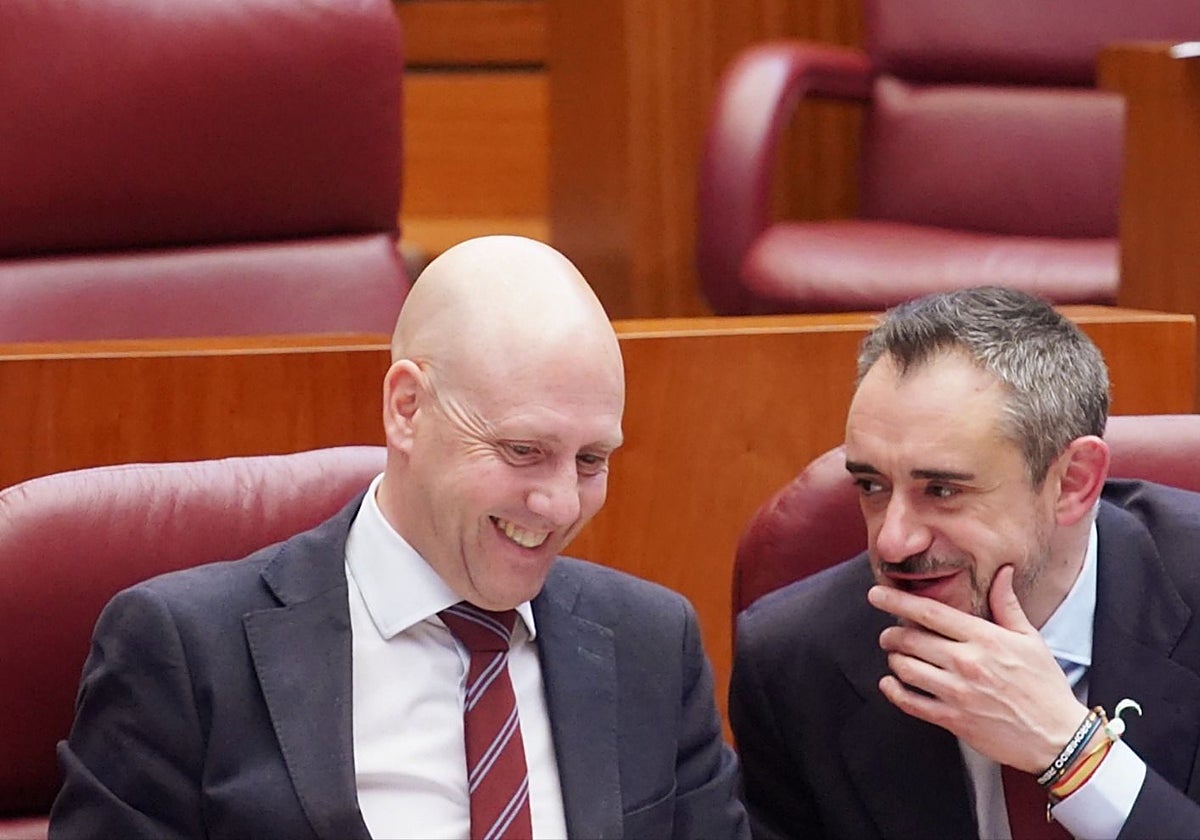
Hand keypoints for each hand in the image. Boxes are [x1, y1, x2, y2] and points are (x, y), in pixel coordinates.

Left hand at [867, 566, 1086, 771]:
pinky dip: (893, 691)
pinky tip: (890, 684)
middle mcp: (967, 663)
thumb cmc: (1044, 686)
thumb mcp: (1030, 639)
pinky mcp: (954, 720)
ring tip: (897, 657)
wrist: (1058, 737)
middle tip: (889, 633)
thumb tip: (1002, 572)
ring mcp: (958, 692)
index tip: (877, 594)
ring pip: (906, 669)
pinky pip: (911, 702)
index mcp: (985, 638)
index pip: (930, 612)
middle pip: (911, 639)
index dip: (897, 600)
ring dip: (894, 660)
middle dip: (891, 633)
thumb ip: (1007, 605)